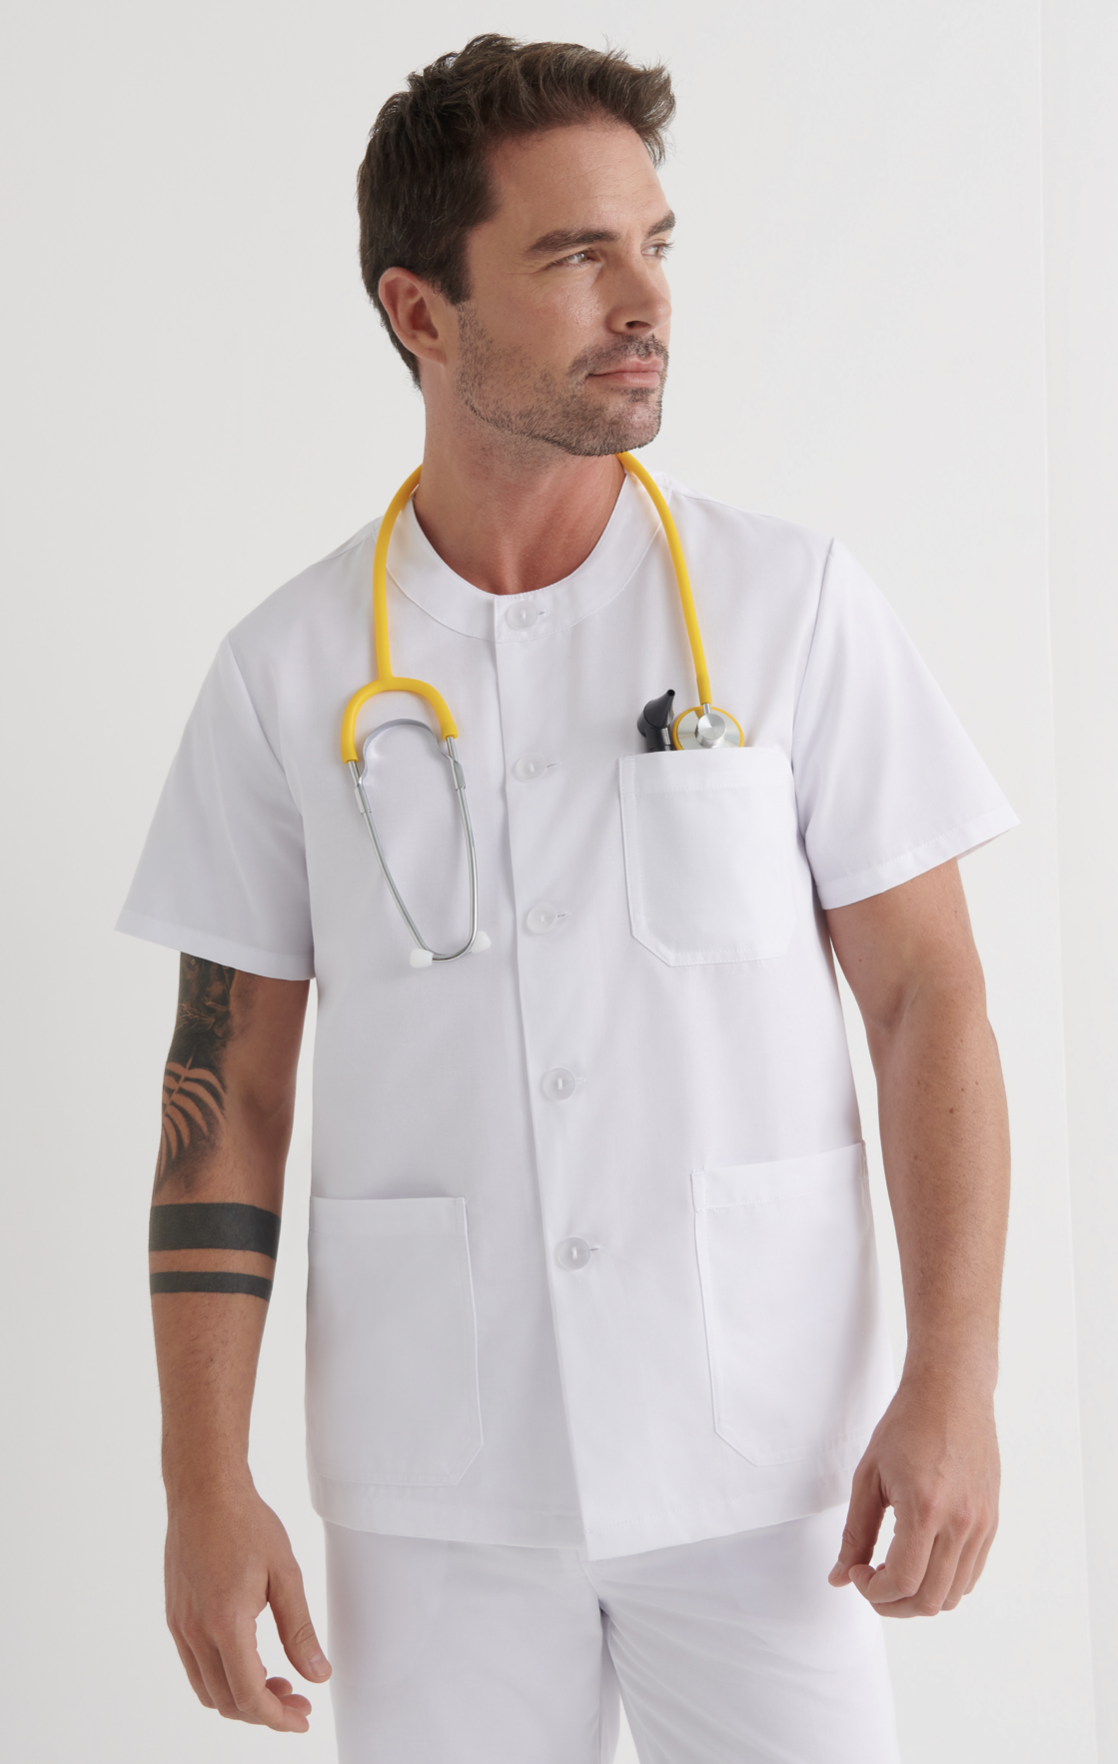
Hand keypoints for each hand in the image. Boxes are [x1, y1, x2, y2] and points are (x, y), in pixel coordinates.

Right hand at [165, 1480, 330, 1730]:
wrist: (204, 1492)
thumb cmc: (246, 1524)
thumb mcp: (285, 1574)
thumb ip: (300, 1630)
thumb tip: (318, 1674)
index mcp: (226, 1623)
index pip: (249, 1695)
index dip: (277, 1717)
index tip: (302, 1718)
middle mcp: (196, 1632)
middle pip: (227, 1701)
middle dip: (265, 1711)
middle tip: (299, 1699)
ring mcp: (181, 1627)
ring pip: (208, 1690)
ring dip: (242, 1698)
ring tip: (277, 1682)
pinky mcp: (176, 1618)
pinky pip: (195, 1668)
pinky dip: (222, 1678)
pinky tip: (250, 1660)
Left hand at [828, 1370, 999, 1615]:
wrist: (952, 1393)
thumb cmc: (907, 1426)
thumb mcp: (868, 1476)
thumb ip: (854, 1532)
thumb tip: (840, 1576)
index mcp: (925, 1508)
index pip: (903, 1581)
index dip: (873, 1591)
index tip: (857, 1573)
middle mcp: (961, 1522)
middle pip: (930, 1599)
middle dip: (893, 1603)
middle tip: (871, 1583)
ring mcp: (981, 1524)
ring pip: (953, 1594)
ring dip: (919, 1597)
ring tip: (894, 1571)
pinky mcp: (991, 1522)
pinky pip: (970, 1574)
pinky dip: (944, 1582)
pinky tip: (920, 1560)